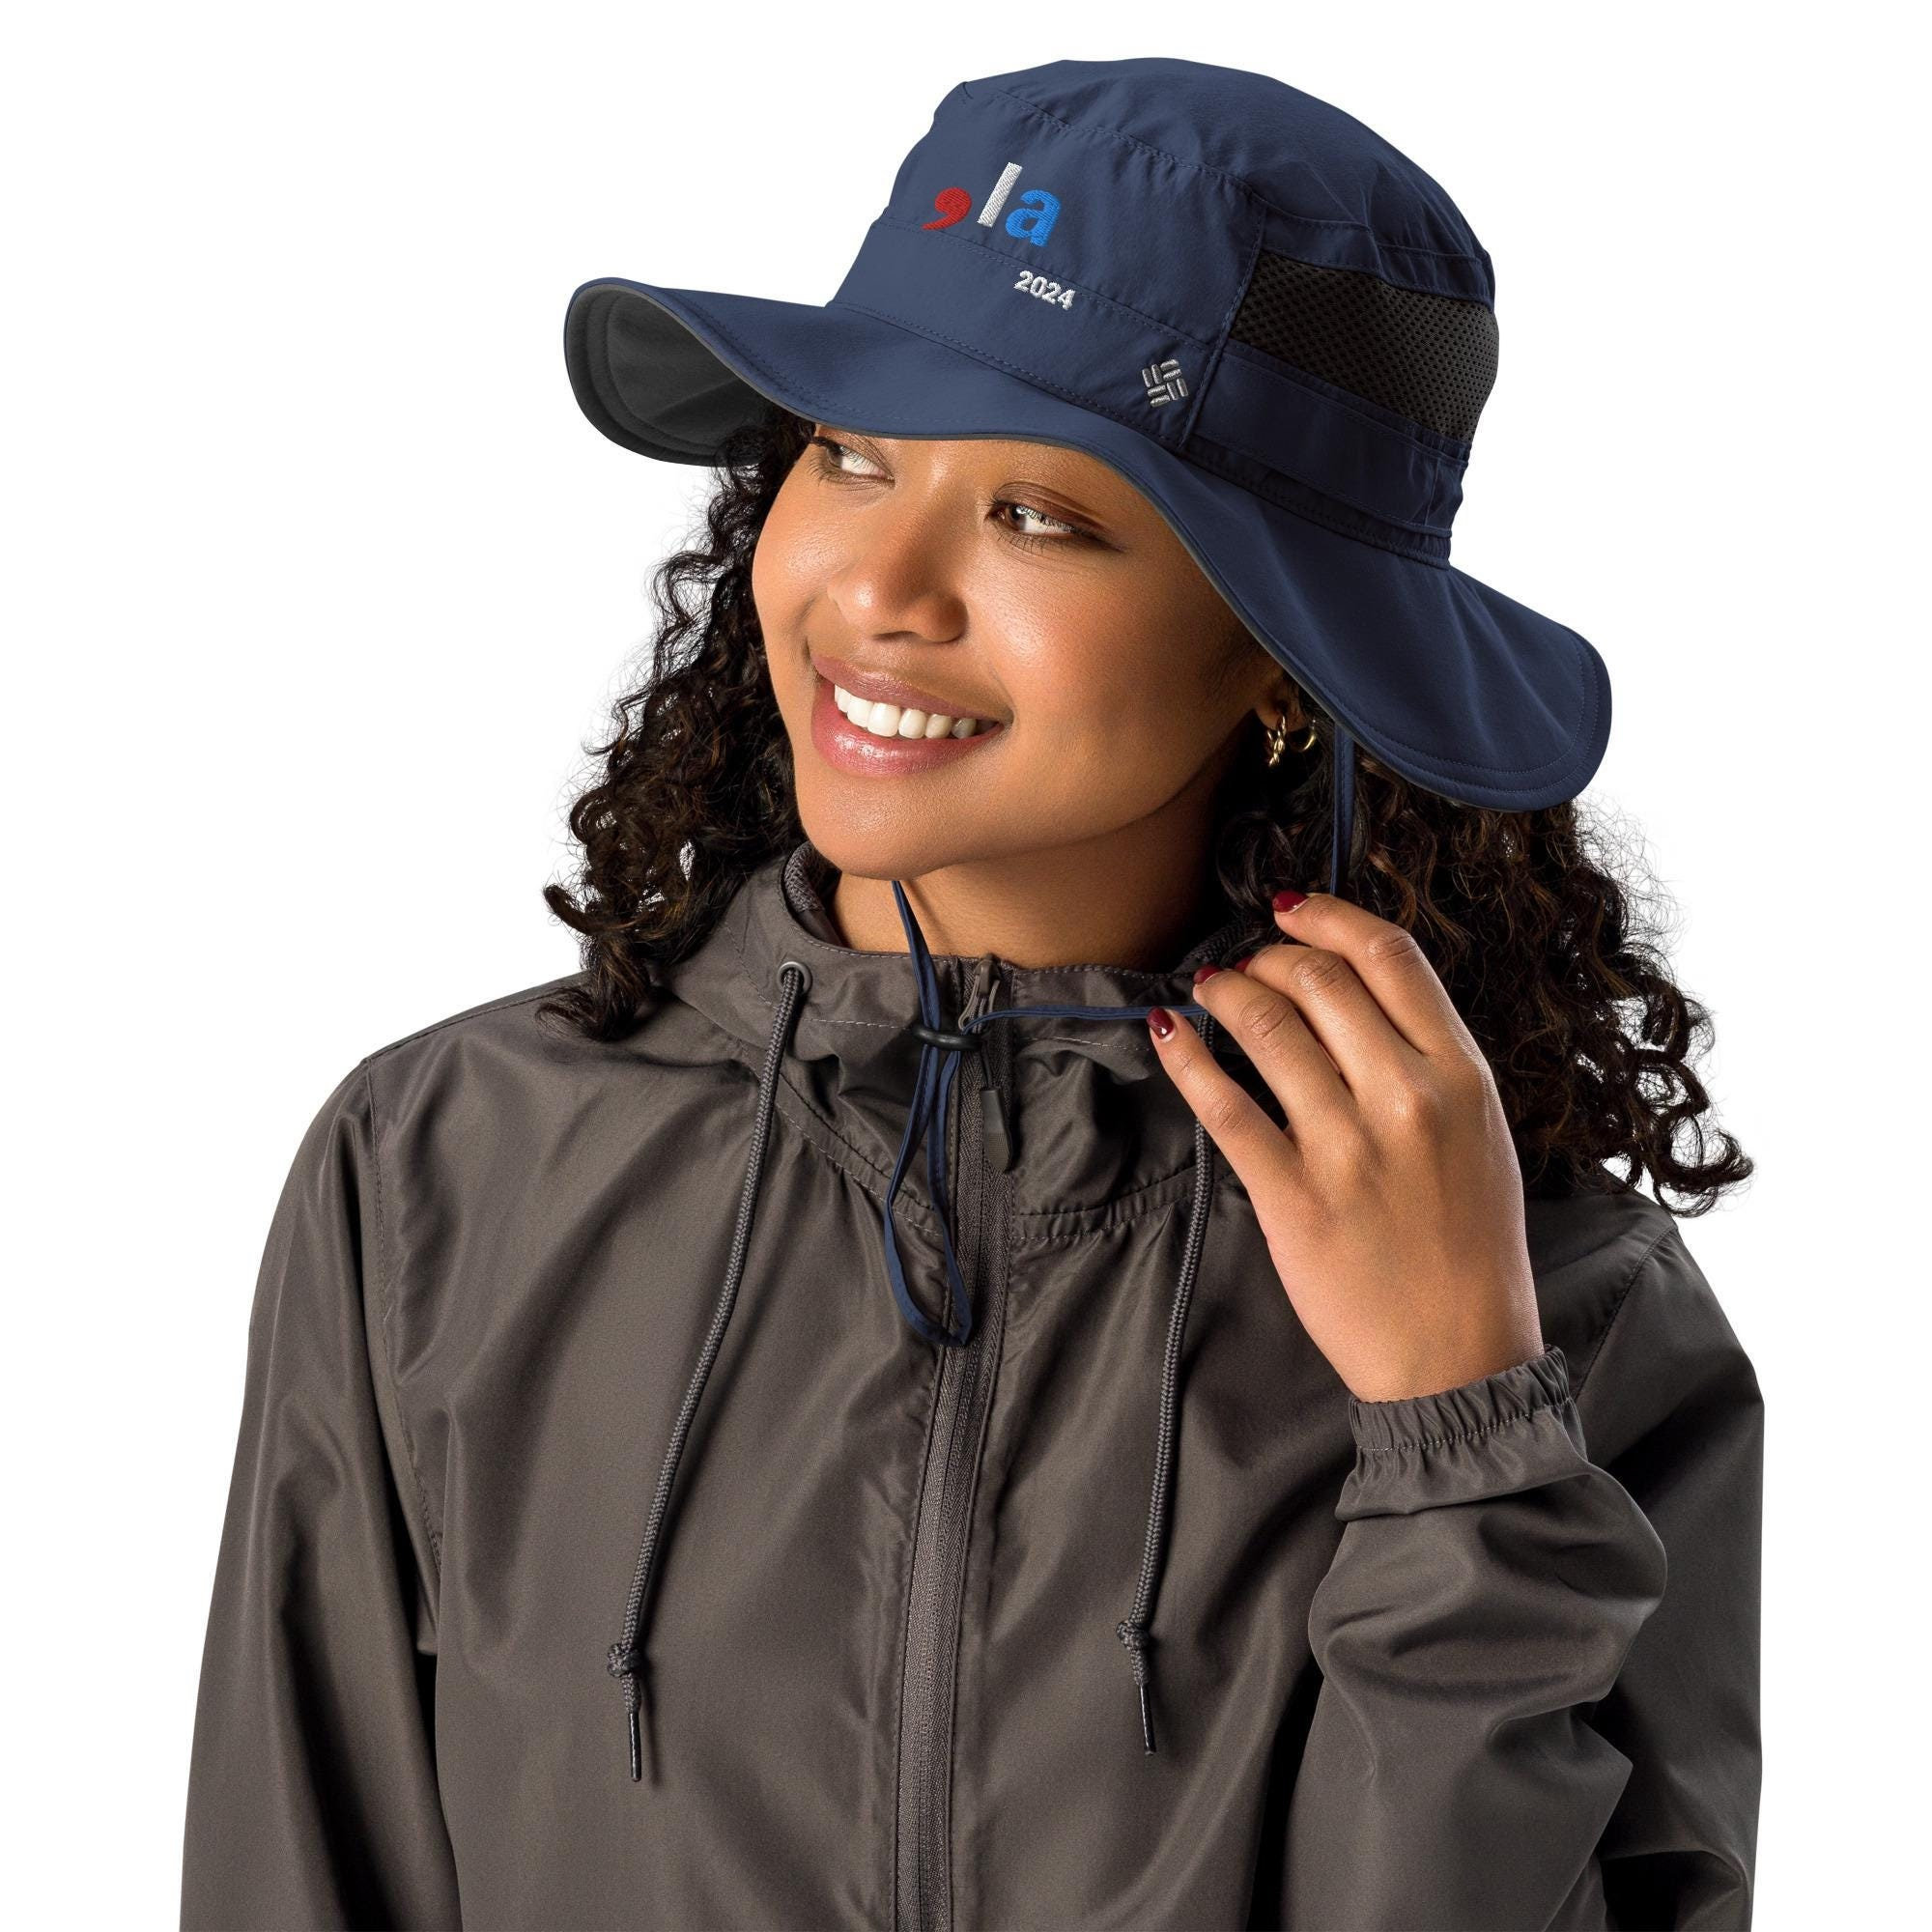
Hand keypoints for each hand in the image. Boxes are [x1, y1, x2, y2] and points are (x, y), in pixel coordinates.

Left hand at [1148, 890, 1544, 1403]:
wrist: (1457, 1356)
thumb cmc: (1470, 1247)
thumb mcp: (1482, 1134)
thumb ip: (1430, 1062)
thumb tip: (1361, 997)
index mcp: (1461, 1075)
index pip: (1390, 956)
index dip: (1327, 918)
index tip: (1290, 911)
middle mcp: (1405, 1098)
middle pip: (1318, 980)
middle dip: (1268, 958)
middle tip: (1247, 967)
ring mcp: (1345, 1146)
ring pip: (1266, 1025)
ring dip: (1225, 992)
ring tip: (1210, 991)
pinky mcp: (1290, 1194)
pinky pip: (1223, 1103)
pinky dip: (1187, 1055)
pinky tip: (1168, 1032)